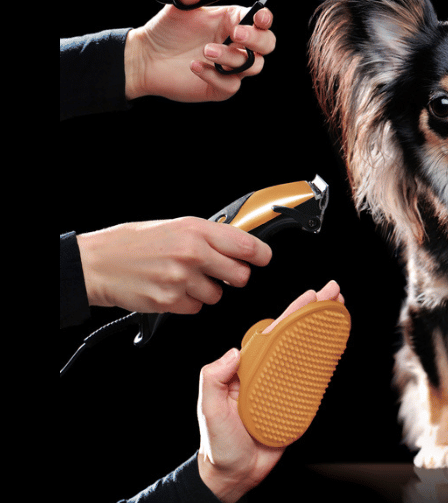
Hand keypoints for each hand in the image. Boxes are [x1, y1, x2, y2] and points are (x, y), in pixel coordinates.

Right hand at [76, 217, 272, 313]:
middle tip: (216, 271)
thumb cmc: (132, 243)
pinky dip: (187, 302)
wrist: (96, 264)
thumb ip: (207, 236)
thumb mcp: (175, 226)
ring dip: (205, 290)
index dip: (261, 255)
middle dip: (233, 277)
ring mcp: (181, 279)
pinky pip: (196, 308)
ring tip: (182, 278)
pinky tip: (170, 289)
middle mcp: (192, 253)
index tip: (263, 258)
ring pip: (217, 295)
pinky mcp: (170, 301)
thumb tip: (239, 245)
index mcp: (196, 230)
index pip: (246, 245)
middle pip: (240, 276)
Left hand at [124, 0, 276, 101]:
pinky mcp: (220, 87)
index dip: (265, 19)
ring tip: (206, 50)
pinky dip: (215, 76)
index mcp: (232, 23)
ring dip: (232, 57)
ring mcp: (230, 68)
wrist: (146, 57)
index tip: (260, 18)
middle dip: (257, 40)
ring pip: (251, 66)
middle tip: (235, 34)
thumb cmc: (166, 31)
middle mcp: (235, 45)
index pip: (260, 20)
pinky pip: (230, 85)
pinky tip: (195, 66)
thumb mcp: (177, 7)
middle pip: (266, 45)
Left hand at [197, 280, 342, 502]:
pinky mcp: (296, 403)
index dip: (294, 313)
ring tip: (339, 310)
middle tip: (334, 293)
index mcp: (248, 368)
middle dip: (315, 312)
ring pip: (307, 351)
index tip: (311, 296)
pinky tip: (336, 346)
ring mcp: (283, 386)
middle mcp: (267, 372)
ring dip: (324, 330)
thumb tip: (234, 352)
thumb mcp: (209, 407)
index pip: (274, 333)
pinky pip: (314, 378)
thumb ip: (214, 378)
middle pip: (295, 335)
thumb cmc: (218, 443)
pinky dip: (326, 360)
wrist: (233, 473)